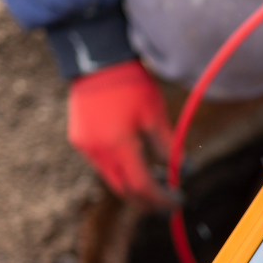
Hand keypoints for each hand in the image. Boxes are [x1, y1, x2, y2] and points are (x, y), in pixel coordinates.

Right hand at [67, 59, 176, 209]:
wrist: (97, 60)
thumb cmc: (131, 84)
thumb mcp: (155, 116)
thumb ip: (168, 148)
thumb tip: (183, 170)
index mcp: (118, 146)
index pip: (142, 187)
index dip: (161, 199)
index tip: (178, 202)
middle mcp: (97, 151)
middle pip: (124, 191)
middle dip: (148, 201)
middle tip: (169, 202)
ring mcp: (85, 147)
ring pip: (112, 180)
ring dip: (135, 186)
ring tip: (158, 180)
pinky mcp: (79, 140)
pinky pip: (102, 165)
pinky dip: (122, 171)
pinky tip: (137, 162)